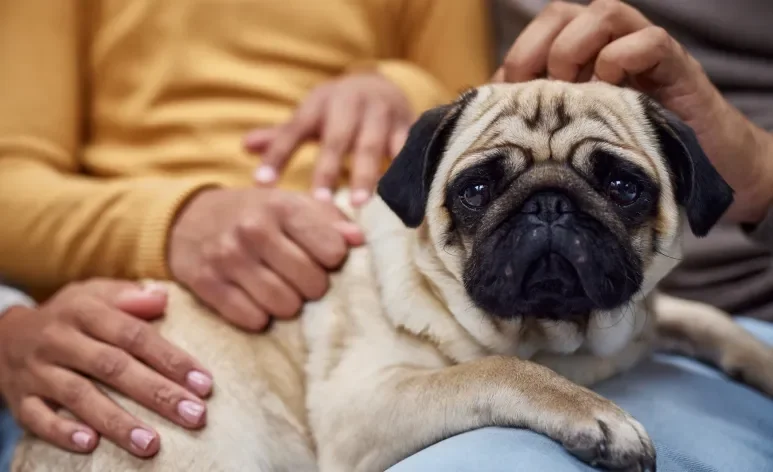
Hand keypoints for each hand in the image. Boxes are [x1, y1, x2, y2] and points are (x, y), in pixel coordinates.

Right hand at [0, 279, 212, 456]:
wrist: (3, 335)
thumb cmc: (70, 316)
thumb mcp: (96, 295)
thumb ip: (130, 297)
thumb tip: (163, 298)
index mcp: (86, 312)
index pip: (135, 335)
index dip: (171, 359)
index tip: (204, 383)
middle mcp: (60, 340)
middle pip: (114, 367)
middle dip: (157, 393)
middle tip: (194, 415)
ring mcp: (38, 371)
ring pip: (79, 396)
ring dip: (117, 422)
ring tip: (152, 444)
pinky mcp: (19, 399)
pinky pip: (38, 418)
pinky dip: (62, 432)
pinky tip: (90, 445)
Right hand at [168, 187, 363, 330]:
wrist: (189, 217)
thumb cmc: (256, 214)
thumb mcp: (293, 204)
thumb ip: (330, 220)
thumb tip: (359, 240)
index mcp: (283, 207)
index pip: (333, 250)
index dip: (333, 260)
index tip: (324, 258)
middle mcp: (255, 230)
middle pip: (312, 284)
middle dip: (313, 287)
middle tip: (302, 279)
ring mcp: (228, 258)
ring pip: (284, 306)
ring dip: (288, 305)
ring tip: (282, 290)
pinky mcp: (206, 284)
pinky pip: (251, 319)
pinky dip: (260, 317)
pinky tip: (257, 301)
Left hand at [245, 72, 413, 206]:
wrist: (382, 84)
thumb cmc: (337, 110)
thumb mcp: (309, 116)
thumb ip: (281, 135)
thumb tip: (245, 146)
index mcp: (318, 104)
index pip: (293, 130)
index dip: (277, 155)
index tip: (261, 184)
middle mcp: (349, 104)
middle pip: (336, 139)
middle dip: (328, 169)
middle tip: (319, 203)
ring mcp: (380, 113)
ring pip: (372, 145)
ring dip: (366, 174)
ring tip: (360, 203)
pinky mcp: (406, 124)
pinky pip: (405, 148)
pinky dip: (403, 169)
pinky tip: (400, 194)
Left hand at [496, 0, 772, 222]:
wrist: (697, 171)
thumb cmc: (626, 153)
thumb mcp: (571, 136)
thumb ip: (534, 119)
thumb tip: (486, 111)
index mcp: (578, 61)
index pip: (541, 31)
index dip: (519, 55)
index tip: (506, 96)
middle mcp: (607, 49)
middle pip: (565, 14)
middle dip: (539, 45)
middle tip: (534, 89)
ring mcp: (642, 55)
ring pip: (607, 12)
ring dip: (578, 45)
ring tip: (572, 86)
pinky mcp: (676, 70)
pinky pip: (652, 41)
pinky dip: (625, 56)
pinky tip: (612, 86)